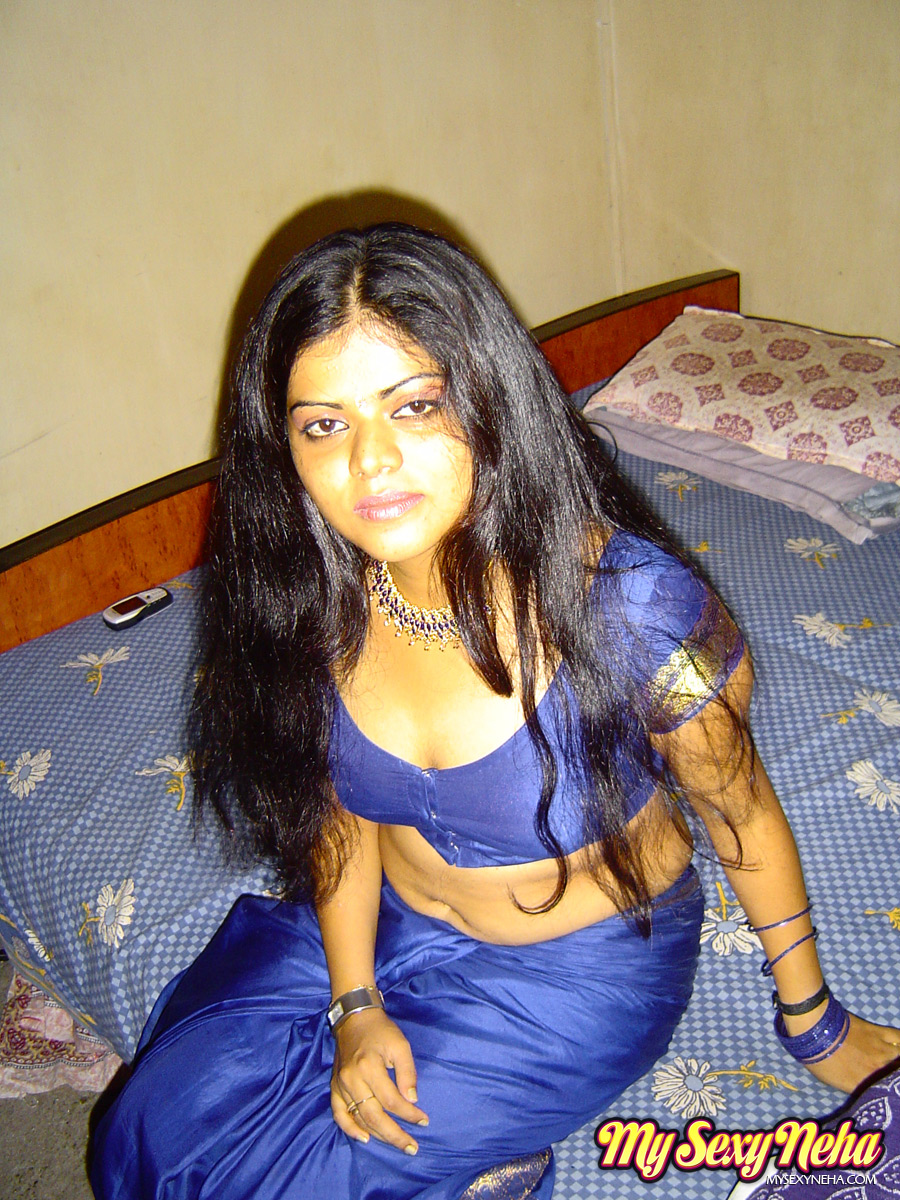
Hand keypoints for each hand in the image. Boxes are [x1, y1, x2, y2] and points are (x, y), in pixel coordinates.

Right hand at [331, 1007, 427, 1153]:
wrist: (354, 1018)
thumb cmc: (381, 1031)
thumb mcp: (400, 1045)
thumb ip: (407, 1073)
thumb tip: (412, 1100)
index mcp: (369, 1067)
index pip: (392, 1100)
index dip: (409, 1114)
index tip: (424, 1120)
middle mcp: (352, 1079)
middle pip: (374, 1116)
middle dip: (395, 1135)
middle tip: (412, 1147)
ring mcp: (341, 1085)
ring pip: (359, 1119)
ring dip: (378, 1135)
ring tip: (397, 1143)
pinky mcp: (335, 1087)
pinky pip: (339, 1113)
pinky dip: (349, 1129)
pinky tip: (364, 1138)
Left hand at [802, 1013, 899, 1092]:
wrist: (818, 1030)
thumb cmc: (819, 1057)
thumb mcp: (834, 1081)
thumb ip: (853, 1086)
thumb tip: (861, 1086)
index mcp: (865, 1085)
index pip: (884, 1093)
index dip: (886, 1091)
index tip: (886, 1090)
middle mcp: (878, 1071)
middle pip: (896, 1078)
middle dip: (895, 1079)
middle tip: (891, 1076)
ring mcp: (882, 1051)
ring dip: (898, 1062)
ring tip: (893, 1063)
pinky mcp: (881, 1033)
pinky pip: (899, 1038)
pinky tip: (899, 1047)